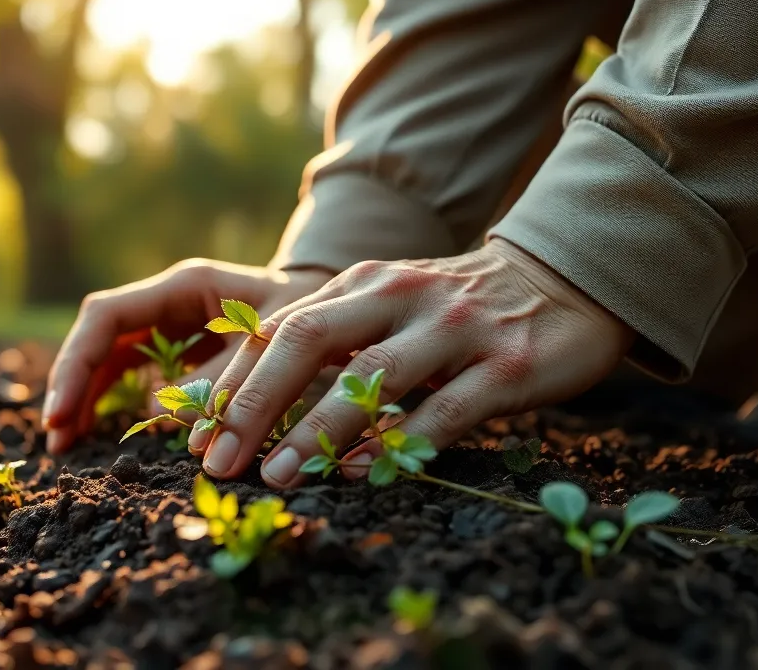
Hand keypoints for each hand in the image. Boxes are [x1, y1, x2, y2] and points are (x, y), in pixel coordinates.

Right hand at [42, 259, 333, 453]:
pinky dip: (111, 405)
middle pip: (97, 338)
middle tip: (56, 442)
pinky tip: (96, 437)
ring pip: (107, 358)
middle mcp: (169, 301)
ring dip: (84, 399)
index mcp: (186, 285)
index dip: (78, 363)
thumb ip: (226, 378)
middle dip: (71, 385)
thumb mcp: (279, 347)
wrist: (341, 314)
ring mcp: (170, 326)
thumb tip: (163, 416)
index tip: (63, 413)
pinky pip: (130, 375)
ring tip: (66, 448)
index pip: (107, 316)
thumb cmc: (317, 322)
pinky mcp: (178, 352)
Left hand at [198, 239, 634, 488]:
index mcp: (360, 282)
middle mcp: (397, 296)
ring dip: (315, 430)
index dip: (231, 379)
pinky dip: (396, 444)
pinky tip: (358, 475)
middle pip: (308, 340)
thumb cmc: (453, 307)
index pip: (278, 327)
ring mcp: (453, 328)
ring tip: (275, 476)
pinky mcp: (505, 366)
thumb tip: (246, 399)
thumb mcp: (384, 303)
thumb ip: (328, 337)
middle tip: (217, 460)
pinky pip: (442, 410)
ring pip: (370, 376)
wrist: (564, 281)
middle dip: (253, 403)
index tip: (193, 432)